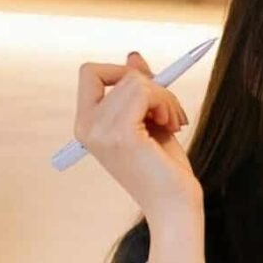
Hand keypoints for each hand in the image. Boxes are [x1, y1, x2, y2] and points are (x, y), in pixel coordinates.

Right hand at [73, 51, 202, 220]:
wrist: (175, 207)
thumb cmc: (165, 171)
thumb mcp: (151, 121)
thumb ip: (140, 90)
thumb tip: (133, 55)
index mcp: (87, 126)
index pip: (90, 73)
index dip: (122, 72)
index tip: (150, 92)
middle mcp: (87, 127)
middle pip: (121, 74)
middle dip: (155, 88)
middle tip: (171, 116)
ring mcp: (101, 130)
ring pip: (137, 80)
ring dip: (166, 98)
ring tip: (173, 125)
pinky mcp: (121, 134)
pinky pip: (145, 90)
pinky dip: (166, 102)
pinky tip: (172, 126)